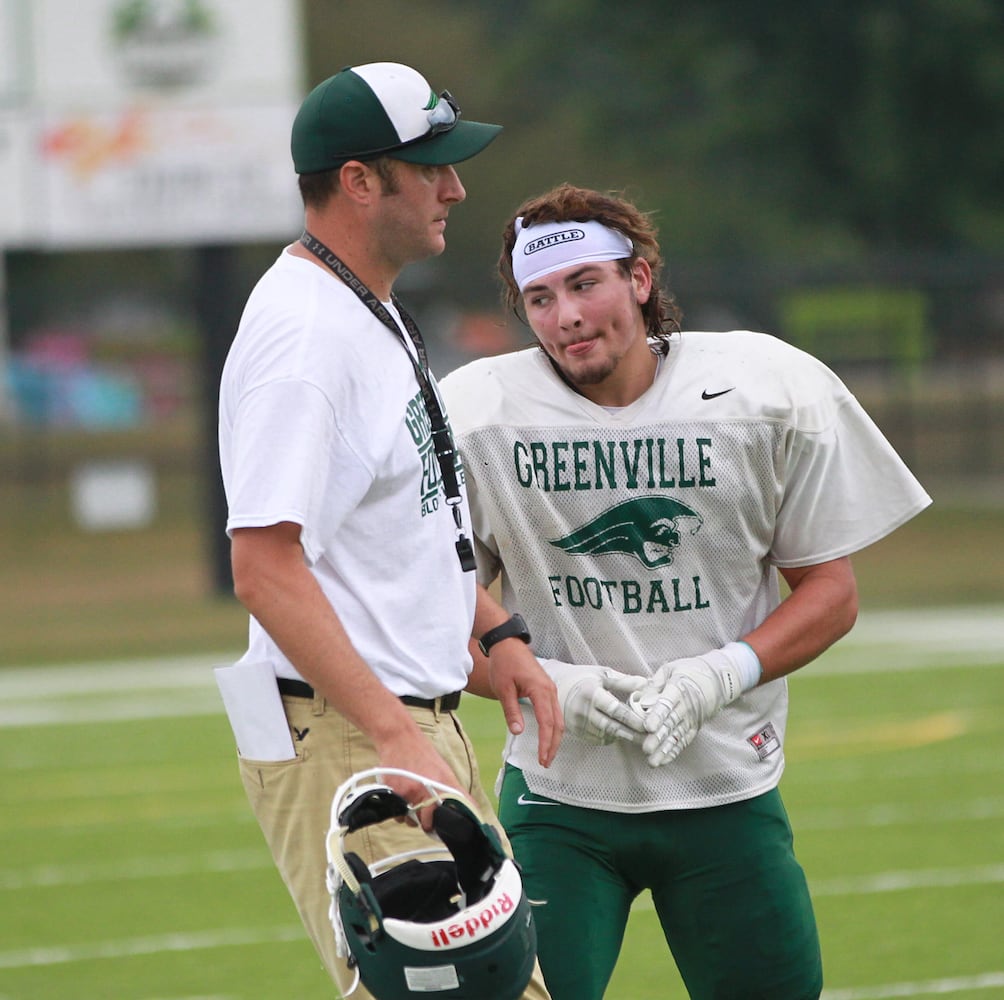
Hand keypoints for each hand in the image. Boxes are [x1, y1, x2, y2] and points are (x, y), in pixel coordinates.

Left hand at [486, 640, 564, 766]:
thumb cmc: (504, 663)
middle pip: (557, 723)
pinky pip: (554, 711)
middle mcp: (550, 690)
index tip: (542, 759)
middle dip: (553, 745)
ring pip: (558, 718)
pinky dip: (553, 727)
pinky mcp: (547, 689)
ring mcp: (550, 689)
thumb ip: (511, 711)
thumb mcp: (503, 689)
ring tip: (547, 754)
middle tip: (545, 763)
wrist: (507, 644)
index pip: (547, 722)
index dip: (545, 743)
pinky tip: (547, 736)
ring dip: (554, 737)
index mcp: (540, 690)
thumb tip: (518, 732)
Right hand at [545, 661, 647, 744]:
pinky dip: (611, 737)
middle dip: (632, 733)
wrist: (554, 688)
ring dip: (623, 736)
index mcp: (591, 693)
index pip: (614, 709)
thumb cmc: (581, 678)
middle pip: (611, 726)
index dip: (631, 718)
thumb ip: (624, 681)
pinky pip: (598, 739)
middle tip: (649, 738)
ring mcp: (578, 723)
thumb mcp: (601, 674)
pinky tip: (621, 733)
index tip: (647, 724)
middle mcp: (583, 710)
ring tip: (640, 737)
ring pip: (606, 735)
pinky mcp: (576, 732)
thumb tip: (646, 683)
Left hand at [629, 643, 759, 765]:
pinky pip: (683, 741)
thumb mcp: (670, 669)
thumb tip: (641, 700)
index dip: (657, 715)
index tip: (648, 726)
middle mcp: (686, 706)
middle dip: (658, 737)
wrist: (718, 679)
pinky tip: (663, 761)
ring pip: (676, 736)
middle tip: (646, 749)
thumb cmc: (689, 671)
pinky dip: (674, 751)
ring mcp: (691, 719)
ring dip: (664, 749)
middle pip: (671, 723)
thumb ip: (655, 684)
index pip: (667, 704)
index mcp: (678, 688)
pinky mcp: (695, 727)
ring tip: (652, 761)